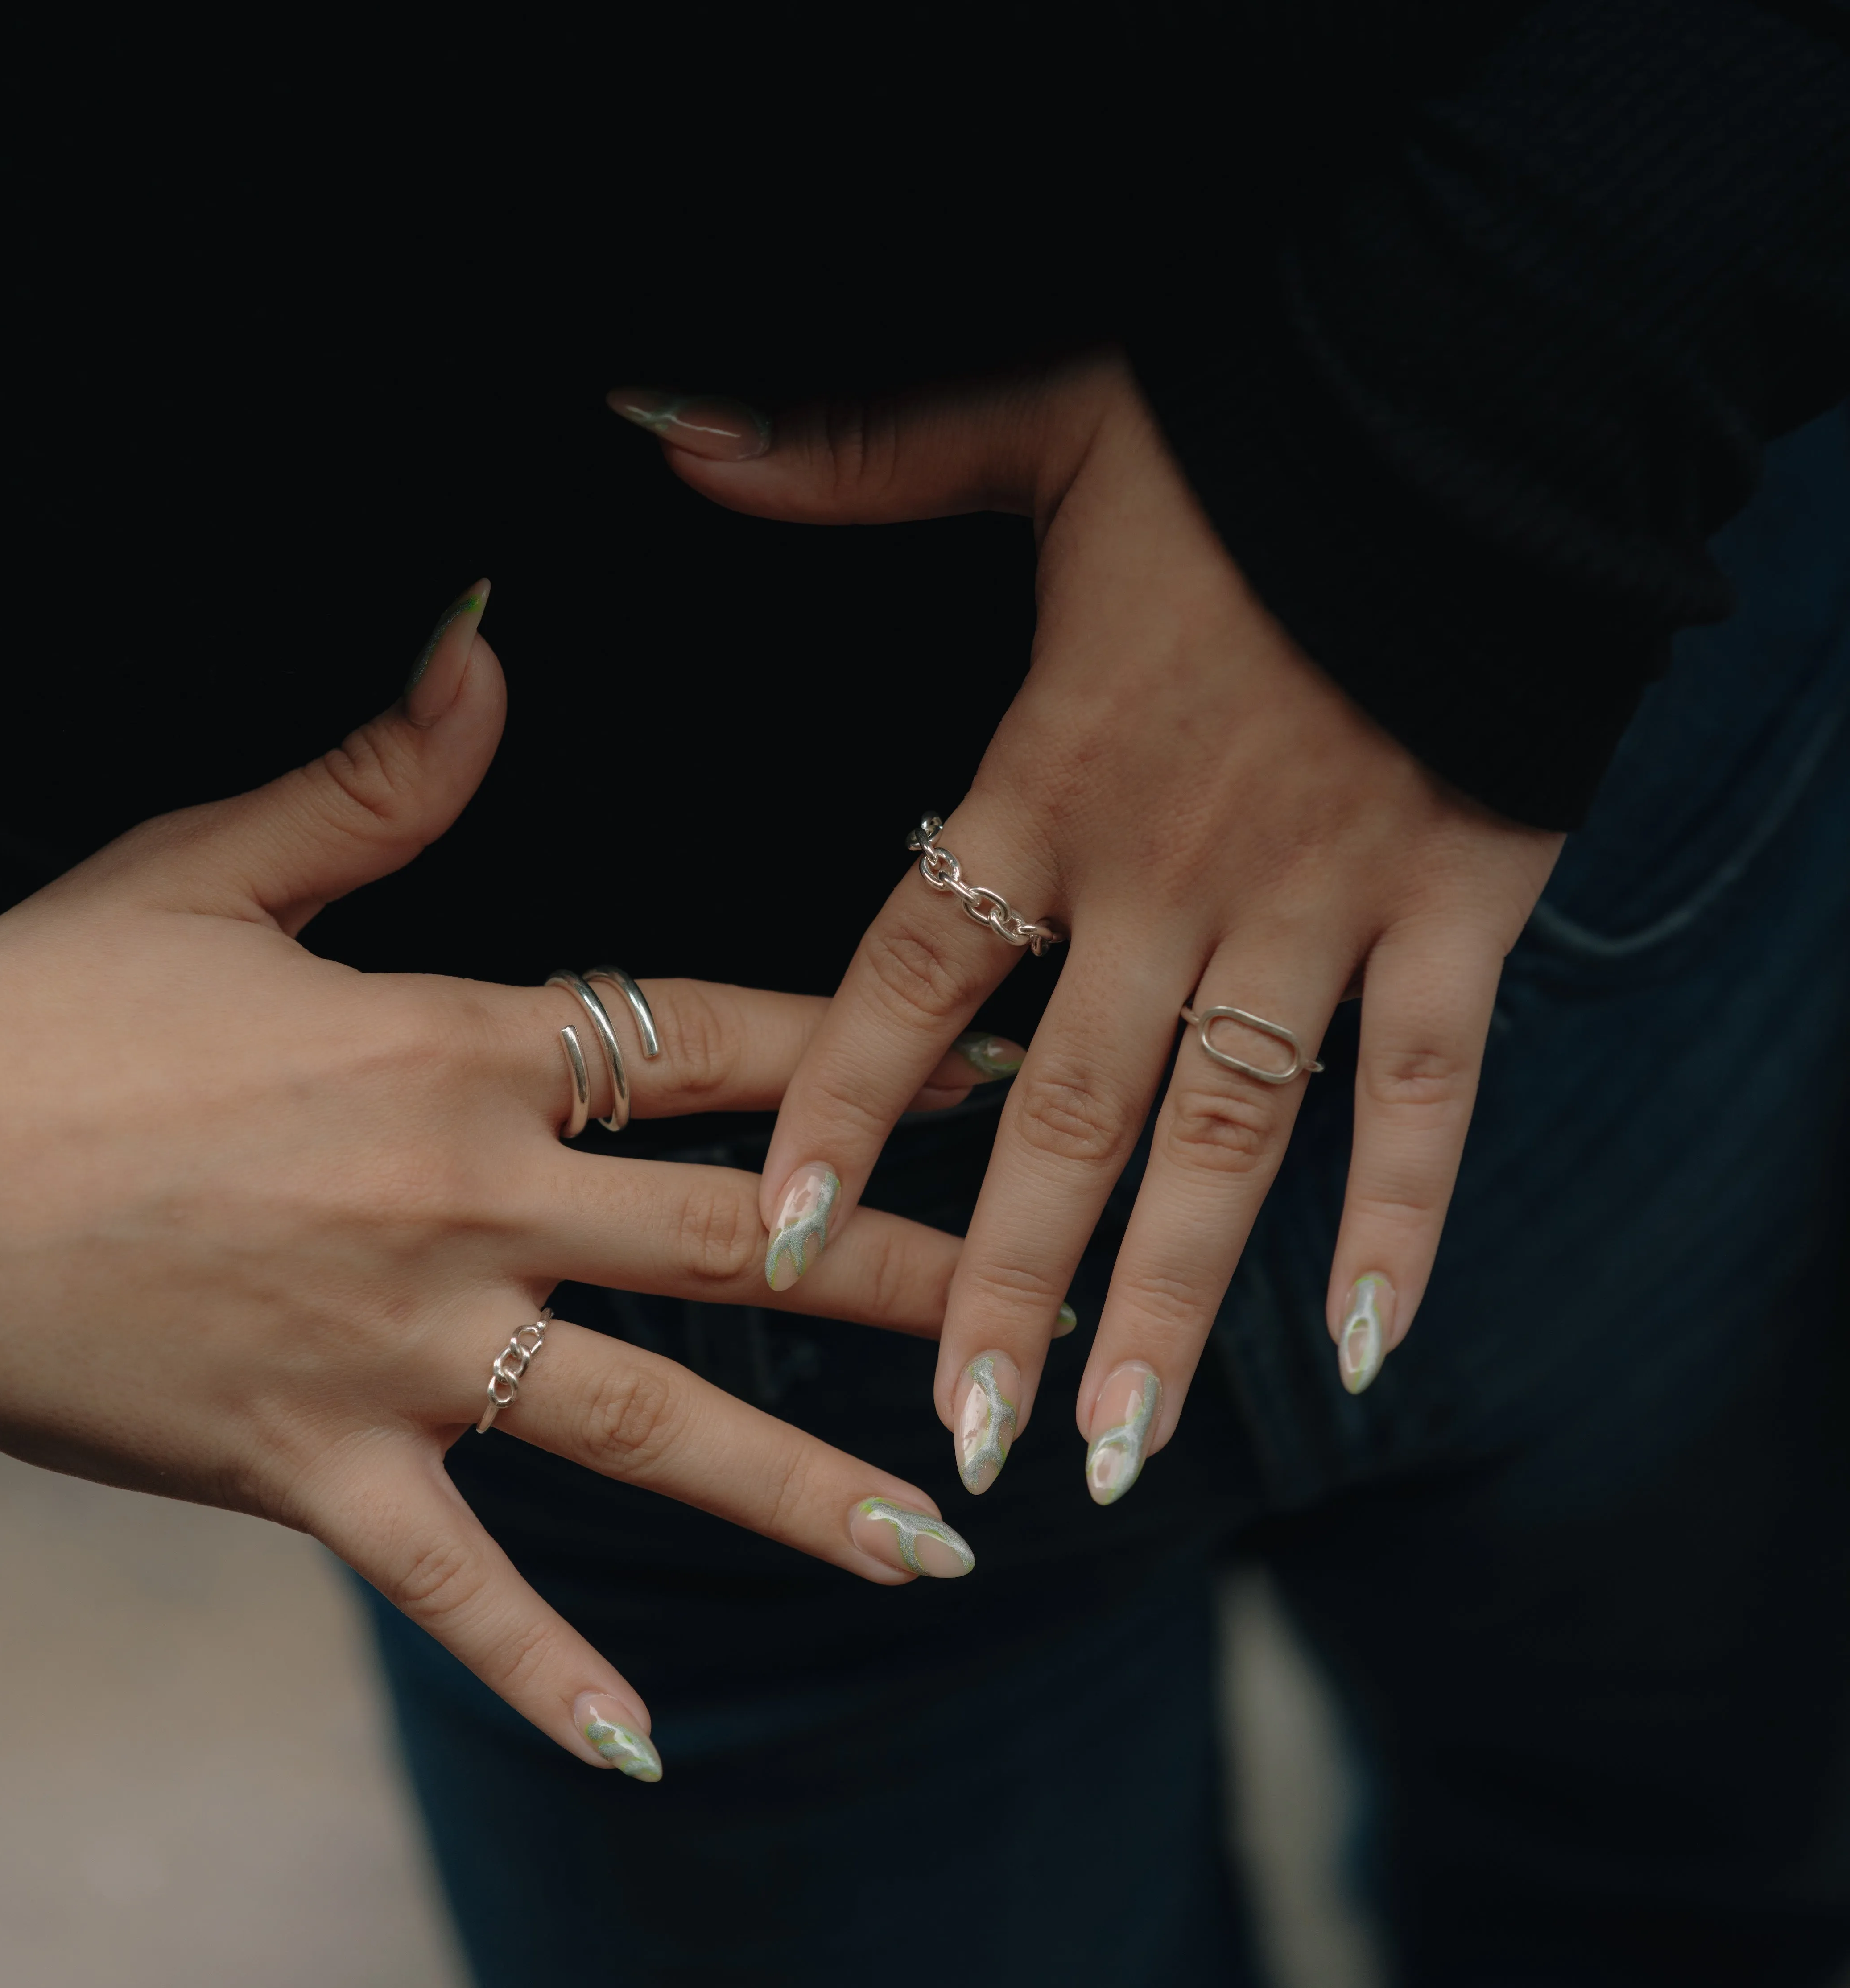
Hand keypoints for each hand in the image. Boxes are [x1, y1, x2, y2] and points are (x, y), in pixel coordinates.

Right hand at [0, 586, 987, 1782]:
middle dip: (902, 1277)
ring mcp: (400, 1350)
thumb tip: (483, 644)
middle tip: (1041, 1320)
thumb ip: (376, 775)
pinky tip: (646, 1749)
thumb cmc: (41, 1019)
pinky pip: (456, 1586)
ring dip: (800, 1489)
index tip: (997, 1084)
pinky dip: (545, 1669)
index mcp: (459, 1049)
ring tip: (941, 1541)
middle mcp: (466, 1204)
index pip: (716, 1052)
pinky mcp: (313, 1467)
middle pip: (734, 1242)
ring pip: (647, 1424)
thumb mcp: (206, 867)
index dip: (870, 1064)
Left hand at [618, 352, 1562, 1502]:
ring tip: (1113, 1445)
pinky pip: (1422, 1089)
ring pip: (1226, 1135)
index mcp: (1051, 773)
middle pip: (1062, 1111)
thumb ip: (851, 457)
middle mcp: (1169, 871)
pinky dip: (1399, 1218)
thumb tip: (671, 435)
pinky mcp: (1455, 903)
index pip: (908, 975)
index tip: (781, 1239)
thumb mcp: (1035, 419)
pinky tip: (1361, 1348)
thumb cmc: (1245, 418)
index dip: (839, 1108)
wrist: (1469, 388)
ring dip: (1169, 1299)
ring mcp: (1317, 902)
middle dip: (1005, 1279)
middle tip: (963, 1431)